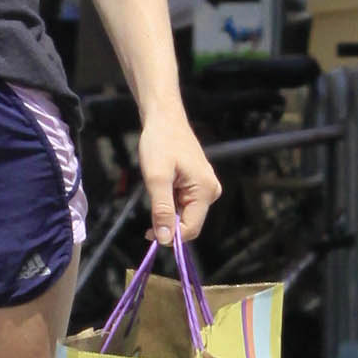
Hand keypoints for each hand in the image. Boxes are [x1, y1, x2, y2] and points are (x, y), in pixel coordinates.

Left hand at [138, 112, 221, 247]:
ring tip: (155, 189)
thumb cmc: (160, 143)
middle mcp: (211, 191)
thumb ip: (161, 209)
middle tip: (146, 213)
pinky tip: (161, 186)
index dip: (170, 236)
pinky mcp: (198, 183)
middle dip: (167, 223)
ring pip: (184, 213)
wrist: (164, 118)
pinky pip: (184, 202)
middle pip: (189, 222)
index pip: (191, 229)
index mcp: (206, 191)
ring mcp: (206, 187)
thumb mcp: (156, 178)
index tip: (148, 234)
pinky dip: (169, 201)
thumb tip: (164, 239)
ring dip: (166, 210)